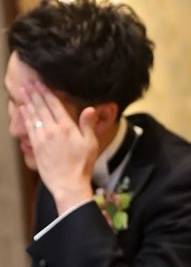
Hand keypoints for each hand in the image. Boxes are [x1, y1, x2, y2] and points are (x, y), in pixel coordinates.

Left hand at [20, 81, 97, 213]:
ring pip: (33, 114)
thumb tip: (90, 108)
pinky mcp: (36, 146)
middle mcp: (52, 129)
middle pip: (41, 106)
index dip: (47, 92)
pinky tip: (23, 109)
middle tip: (29, 82)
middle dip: (34, 93)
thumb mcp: (90, 144)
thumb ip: (88, 125)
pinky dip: (25, 116)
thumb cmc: (83, 165)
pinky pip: (29, 126)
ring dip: (28, 101)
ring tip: (23, 90)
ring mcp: (42, 137)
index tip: (41, 82)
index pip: (55, 105)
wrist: (68, 184)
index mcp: (67, 127)